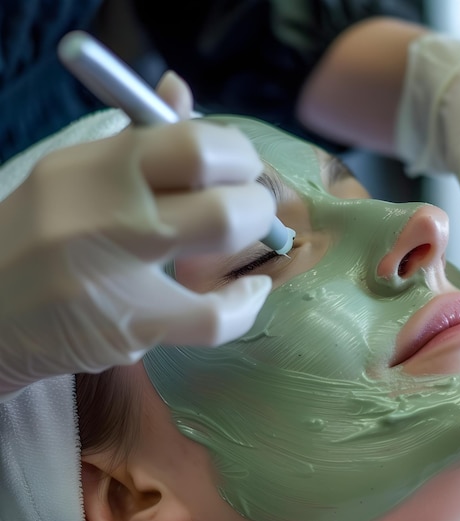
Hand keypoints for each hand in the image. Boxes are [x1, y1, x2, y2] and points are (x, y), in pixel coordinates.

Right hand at [0, 72, 274, 396]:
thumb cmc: (38, 241)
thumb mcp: (76, 179)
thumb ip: (135, 140)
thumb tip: (179, 89)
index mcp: (94, 166)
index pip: (190, 141)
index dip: (236, 155)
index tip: (238, 172)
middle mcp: (103, 208)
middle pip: (217, 182)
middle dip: (254, 198)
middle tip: (248, 209)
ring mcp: (114, 271)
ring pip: (224, 229)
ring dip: (255, 234)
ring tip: (244, 241)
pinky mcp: (130, 327)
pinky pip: (217, 316)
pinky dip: (246, 304)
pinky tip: (246, 294)